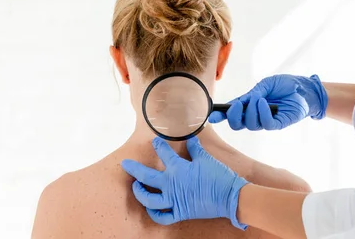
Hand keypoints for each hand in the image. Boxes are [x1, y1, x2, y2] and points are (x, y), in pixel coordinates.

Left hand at [121, 137, 248, 229]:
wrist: (230, 196)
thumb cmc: (218, 176)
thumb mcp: (205, 159)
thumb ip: (195, 148)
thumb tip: (190, 138)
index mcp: (178, 169)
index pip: (163, 153)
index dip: (158, 145)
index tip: (155, 141)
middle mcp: (172, 185)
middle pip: (146, 177)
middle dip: (133, 169)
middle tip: (125, 164)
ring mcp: (174, 200)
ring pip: (149, 200)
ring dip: (140, 193)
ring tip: (136, 186)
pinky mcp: (180, 212)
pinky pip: (162, 217)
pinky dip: (155, 214)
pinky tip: (151, 208)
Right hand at [209, 74, 327, 130]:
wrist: (303, 88)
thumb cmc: (285, 85)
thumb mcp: (264, 85)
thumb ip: (252, 94)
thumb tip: (239, 102)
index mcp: (248, 105)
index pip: (231, 114)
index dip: (220, 116)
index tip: (212, 116)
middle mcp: (255, 115)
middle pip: (237, 124)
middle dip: (234, 116)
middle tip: (237, 106)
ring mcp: (266, 121)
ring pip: (250, 124)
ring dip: (251, 111)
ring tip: (259, 98)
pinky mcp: (278, 124)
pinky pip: (266, 124)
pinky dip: (262, 113)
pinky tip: (264, 102)